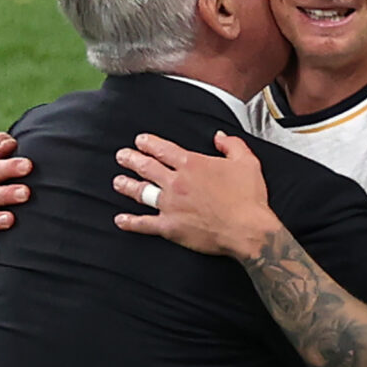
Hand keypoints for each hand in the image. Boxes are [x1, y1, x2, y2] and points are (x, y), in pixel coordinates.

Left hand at [113, 130, 281, 259]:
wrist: (247, 230)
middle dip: (131, 160)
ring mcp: (170, 205)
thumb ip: (231, 145)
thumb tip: (219, 136)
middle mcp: (176, 182)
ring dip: (127, 185)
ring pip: (141, 192)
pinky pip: (144, 224)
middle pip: (146, 167)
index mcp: (192, 164)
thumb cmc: (248, 198)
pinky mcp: (169, 227)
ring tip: (117, 181)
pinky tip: (120, 219)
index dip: (148, 143)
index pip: (163, 149)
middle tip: (121, 156)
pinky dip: (130, 222)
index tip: (139, 141)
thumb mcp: (247, 162)